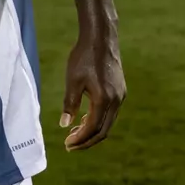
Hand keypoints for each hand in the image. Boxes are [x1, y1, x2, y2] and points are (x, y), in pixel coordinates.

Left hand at [60, 28, 124, 149]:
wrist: (101, 38)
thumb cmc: (83, 57)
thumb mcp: (72, 80)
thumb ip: (70, 104)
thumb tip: (64, 124)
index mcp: (104, 99)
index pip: (93, 128)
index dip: (80, 139)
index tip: (67, 144)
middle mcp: (117, 100)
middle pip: (104, 130)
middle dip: (87, 140)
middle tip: (69, 145)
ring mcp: (121, 96)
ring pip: (108, 122)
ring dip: (92, 130)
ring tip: (74, 133)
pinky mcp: (120, 90)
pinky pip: (111, 112)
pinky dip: (98, 119)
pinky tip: (85, 118)